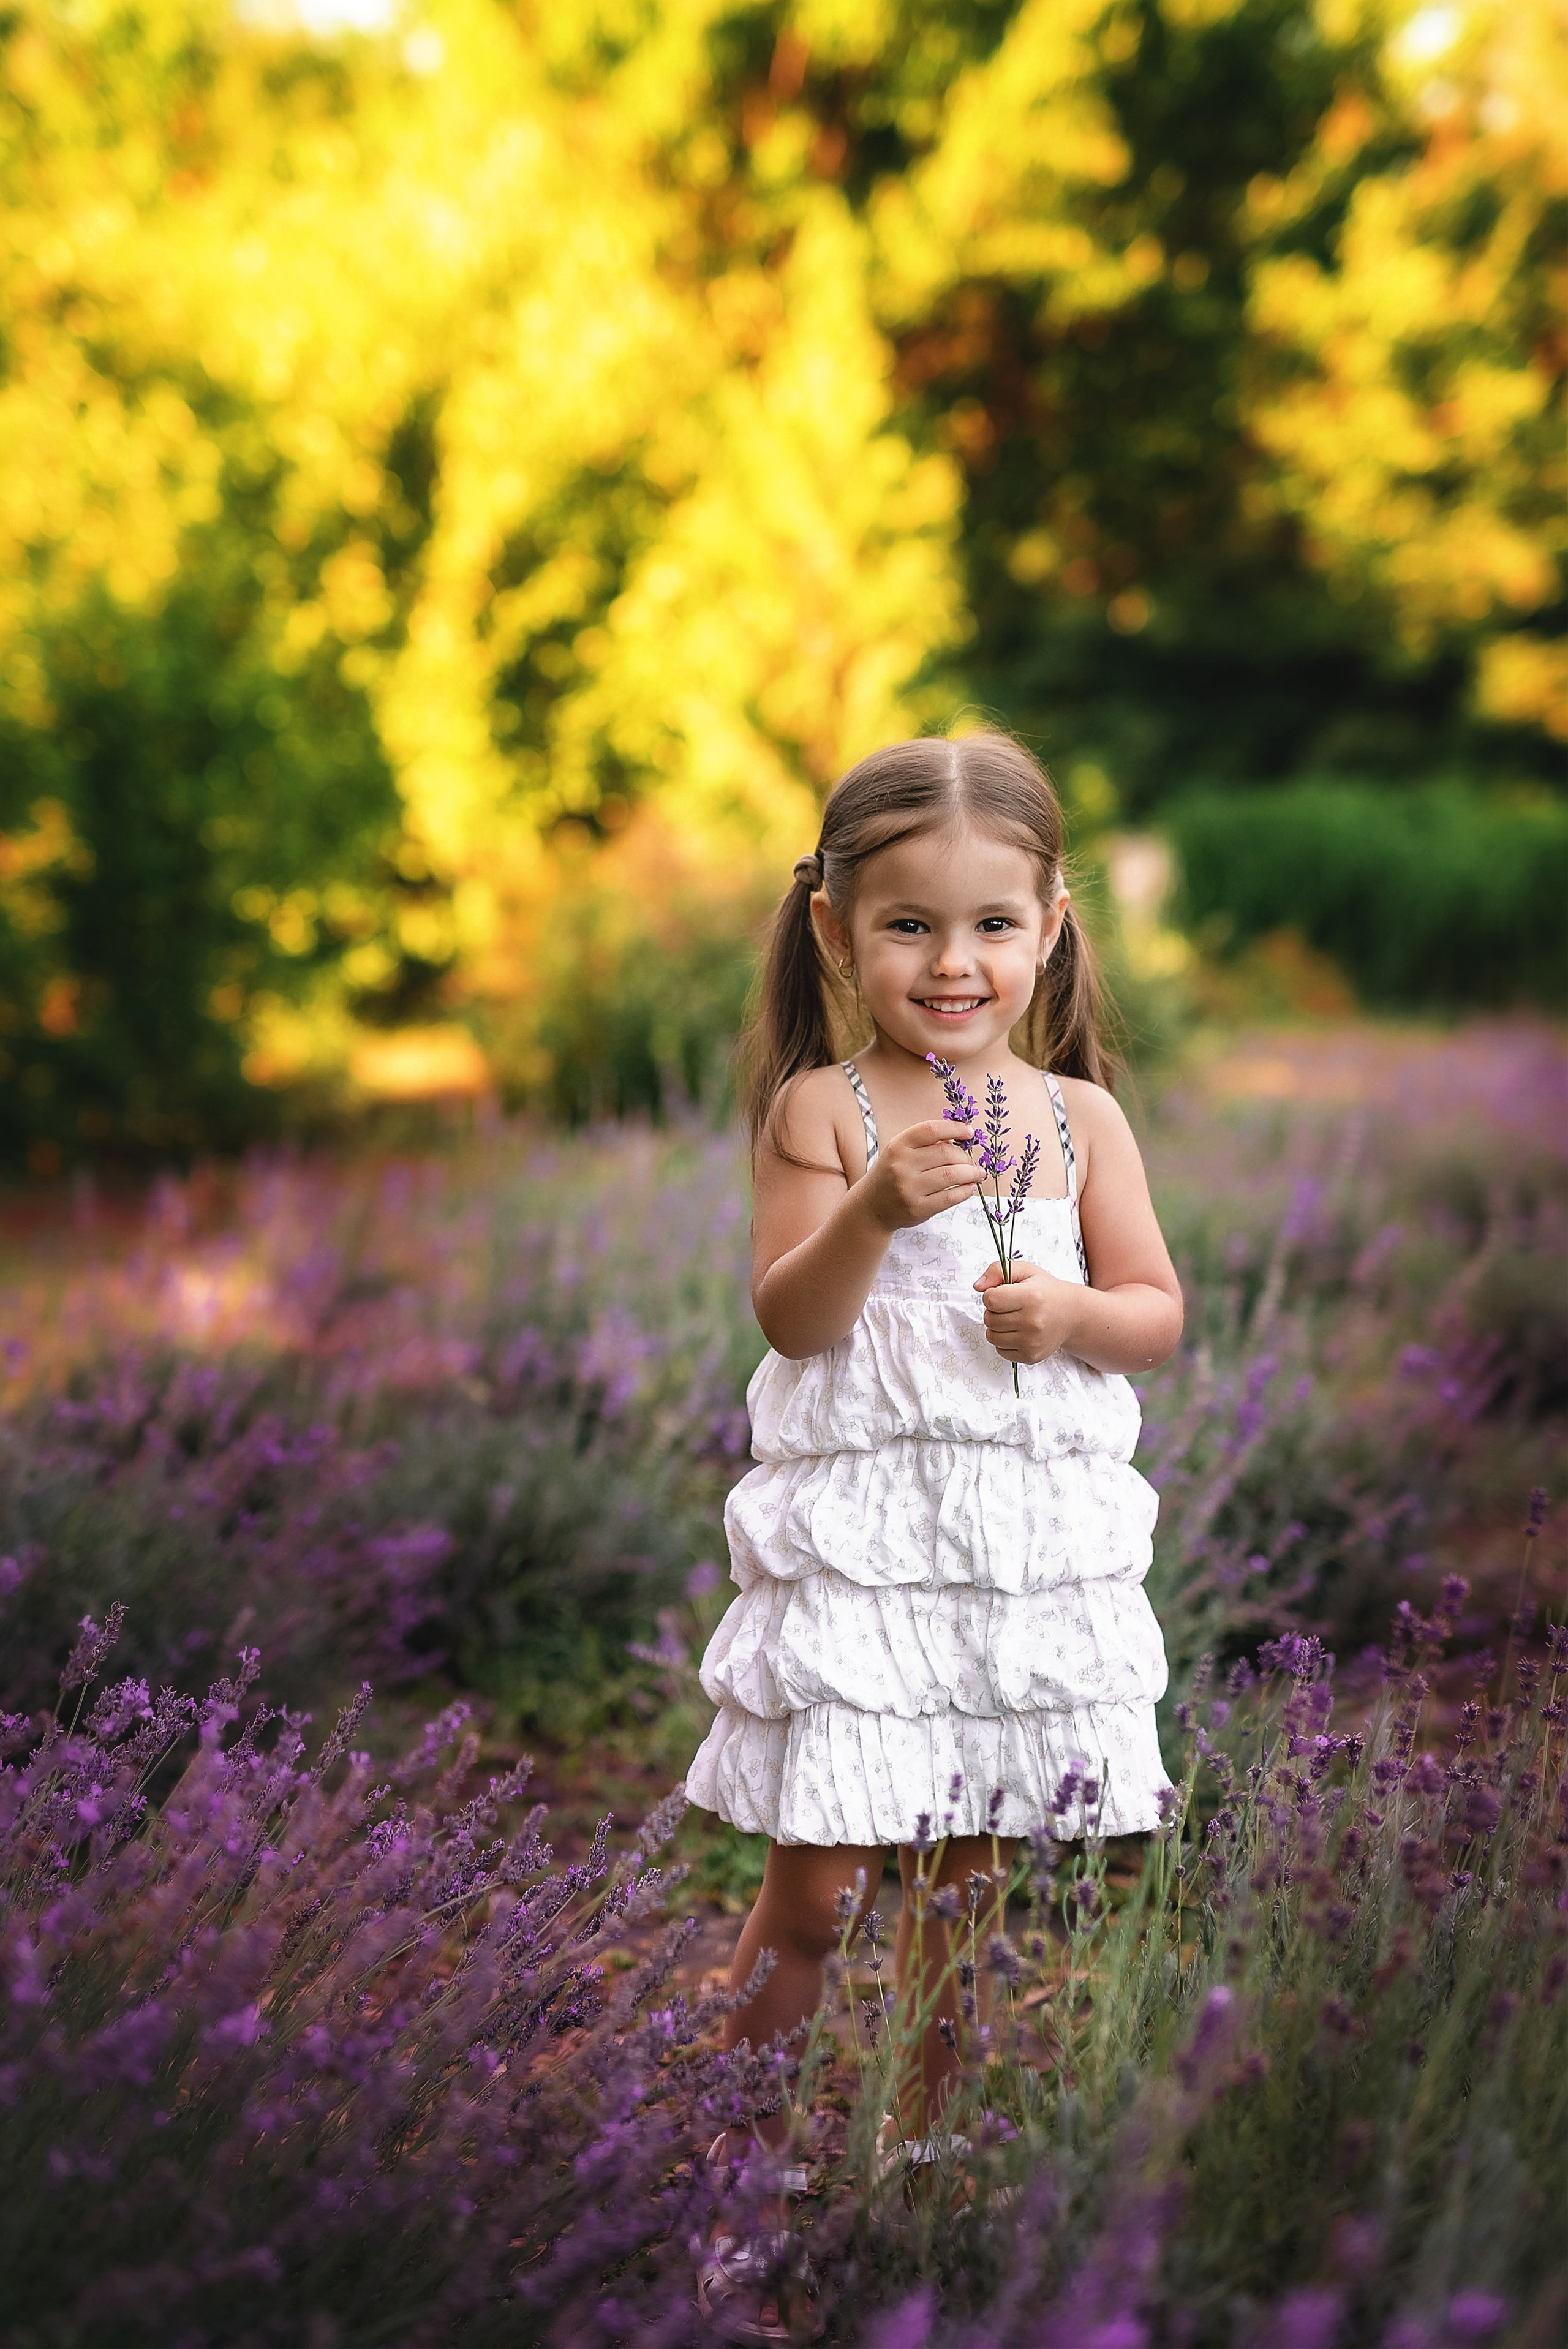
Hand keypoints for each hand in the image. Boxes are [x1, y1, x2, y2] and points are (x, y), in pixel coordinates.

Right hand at [863, 1118, 982, 1231]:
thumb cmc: (893, 1174)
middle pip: (946, 1153)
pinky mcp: (917, 1209)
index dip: (955, 1128)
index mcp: (897, 1146)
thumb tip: (960, 1139)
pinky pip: (949, 1198)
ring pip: (951, 1175)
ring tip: (977, 1173)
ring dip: (971, 1173)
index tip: (970, 1132)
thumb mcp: (901, 1152)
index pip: (931, 1130)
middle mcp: (901, 1166)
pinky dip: (965, 1191)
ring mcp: (908, 1189)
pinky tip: (970, 1187)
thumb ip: (926, 1144)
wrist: (871, 1206)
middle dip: (965, 1156)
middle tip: (972, 1161)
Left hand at [974, 1258, 1084, 1364]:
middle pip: (989, 1319)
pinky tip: (1019, 1332)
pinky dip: (1005, 1342)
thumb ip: (997, 1270)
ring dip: (997, 1327)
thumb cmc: (1045, 1291)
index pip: (990, 1299)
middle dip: (994, 1311)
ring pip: (991, 1336)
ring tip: (1014, 1319)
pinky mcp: (1031, 1356)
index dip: (992, 1295)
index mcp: (1030, 1297)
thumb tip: (977, 1286)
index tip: (1004, 1293)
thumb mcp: (1025, 1271)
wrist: (1072, 1314)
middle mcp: (1032, 1322)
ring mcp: (1031, 1342)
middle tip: (1011, 1307)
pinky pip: (1000, 1350)